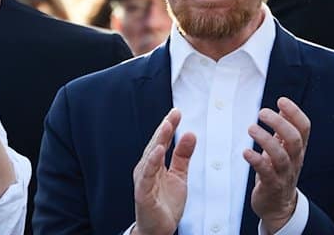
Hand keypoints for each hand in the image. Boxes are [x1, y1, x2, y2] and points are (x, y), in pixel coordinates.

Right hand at [132, 108, 196, 234]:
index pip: (162, 140)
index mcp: (155, 163)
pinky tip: (159, 151)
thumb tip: (190, 133)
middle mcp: (146, 168)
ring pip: (151, 156)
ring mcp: (143, 180)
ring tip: (167, 126)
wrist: (159, 229)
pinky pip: (147, 175)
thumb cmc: (165, 202)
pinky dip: (152, 162)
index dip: (169, 126)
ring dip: (158, 140)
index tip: (177, 111)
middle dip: (164, 128)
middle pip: (155, 144)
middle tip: (174, 113)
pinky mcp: (143, 193)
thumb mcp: (179, 176)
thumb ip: (183, 156)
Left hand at [244, 97, 310, 232]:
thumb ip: (283, 129)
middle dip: (280, 123)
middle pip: (295, 140)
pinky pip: (267, 173)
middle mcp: (294, 160)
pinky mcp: (272, 186)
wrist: (278, 206)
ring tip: (251, 128)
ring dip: (266, 140)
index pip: (304, 128)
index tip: (281, 100)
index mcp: (298, 149)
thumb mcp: (283, 149)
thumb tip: (282, 105)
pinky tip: (246, 152)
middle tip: (262, 112)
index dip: (295, 113)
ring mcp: (284, 174)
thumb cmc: (278, 172)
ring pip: (281, 156)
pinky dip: (257, 160)